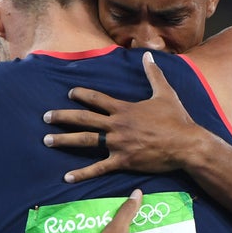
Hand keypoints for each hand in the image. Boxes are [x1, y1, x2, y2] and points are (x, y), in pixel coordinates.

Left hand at [44, 52, 204, 181]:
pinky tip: (67, 177)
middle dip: (62, 117)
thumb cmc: (177, 119)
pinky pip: (98, 168)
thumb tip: (149, 55)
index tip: (69, 93)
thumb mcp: (165, 92)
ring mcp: (118, 144)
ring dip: (64, 140)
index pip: (96, 99)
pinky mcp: (123, 161)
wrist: (186, 144)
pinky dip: (82, 173)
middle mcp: (117, 125)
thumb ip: (153, 74)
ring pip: (85, 141)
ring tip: (47, 140)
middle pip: (83, 119)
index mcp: (124, 108)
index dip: (81, 94)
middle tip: (45, 117)